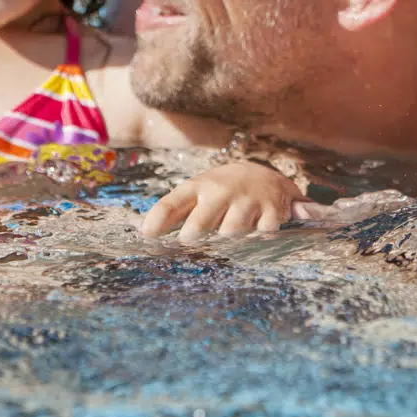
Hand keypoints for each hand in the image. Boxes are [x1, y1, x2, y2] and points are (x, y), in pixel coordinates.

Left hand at [140, 160, 311, 242]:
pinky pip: (261, 235)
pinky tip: (259, 234)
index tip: (147, 236)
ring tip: (229, 239)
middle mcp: (222, 191)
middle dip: (192, 236)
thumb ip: (174, 211)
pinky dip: (259, 240)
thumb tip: (143, 231)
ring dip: (228, 242)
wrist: (265, 174)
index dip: (157, 221)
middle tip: (191, 242)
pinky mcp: (273, 210)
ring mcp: (248, 200)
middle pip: (200, 224)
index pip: (172, 203)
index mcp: (199, 187)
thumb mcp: (198, 193)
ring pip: (231, 233)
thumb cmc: (222, 191)